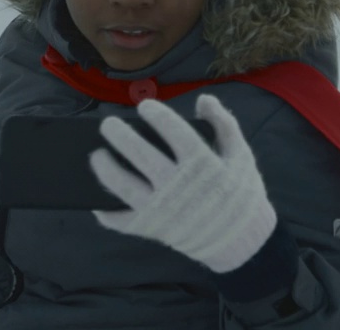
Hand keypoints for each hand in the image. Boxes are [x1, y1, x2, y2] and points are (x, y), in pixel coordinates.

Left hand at [90, 95, 277, 272]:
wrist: (243, 241)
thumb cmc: (240, 193)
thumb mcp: (241, 155)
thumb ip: (224, 124)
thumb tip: (204, 99)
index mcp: (202, 164)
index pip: (173, 131)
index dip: (157, 115)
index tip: (145, 107)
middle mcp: (178, 186)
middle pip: (141, 155)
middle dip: (120, 135)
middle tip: (107, 124)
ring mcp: (162, 209)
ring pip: (124, 186)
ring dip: (105, 169)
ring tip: (96, 155)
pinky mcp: (153, 229)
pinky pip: (122, 221)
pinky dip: (106, 212)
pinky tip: (97, 199)